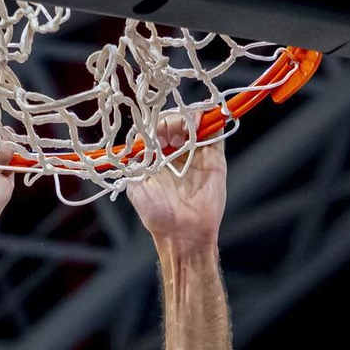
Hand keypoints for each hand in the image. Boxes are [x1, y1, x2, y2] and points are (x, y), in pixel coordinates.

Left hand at [126, 116, 226, 245]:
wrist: (184, 232)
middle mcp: (176, 152)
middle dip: (170, 122)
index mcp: (157, 157)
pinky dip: (209, 118)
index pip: (155, 127)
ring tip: (181, 137)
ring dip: (187, 118)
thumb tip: (135, 142)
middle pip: (175, 119)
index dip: (154, 125)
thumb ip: (134, 164)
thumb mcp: (136, 187)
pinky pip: (214, 129)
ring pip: (193, 120)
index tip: (152, 138)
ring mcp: (196, 152)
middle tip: (168, 140)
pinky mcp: (214, 155)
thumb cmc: (158, 214)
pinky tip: (200, 121)